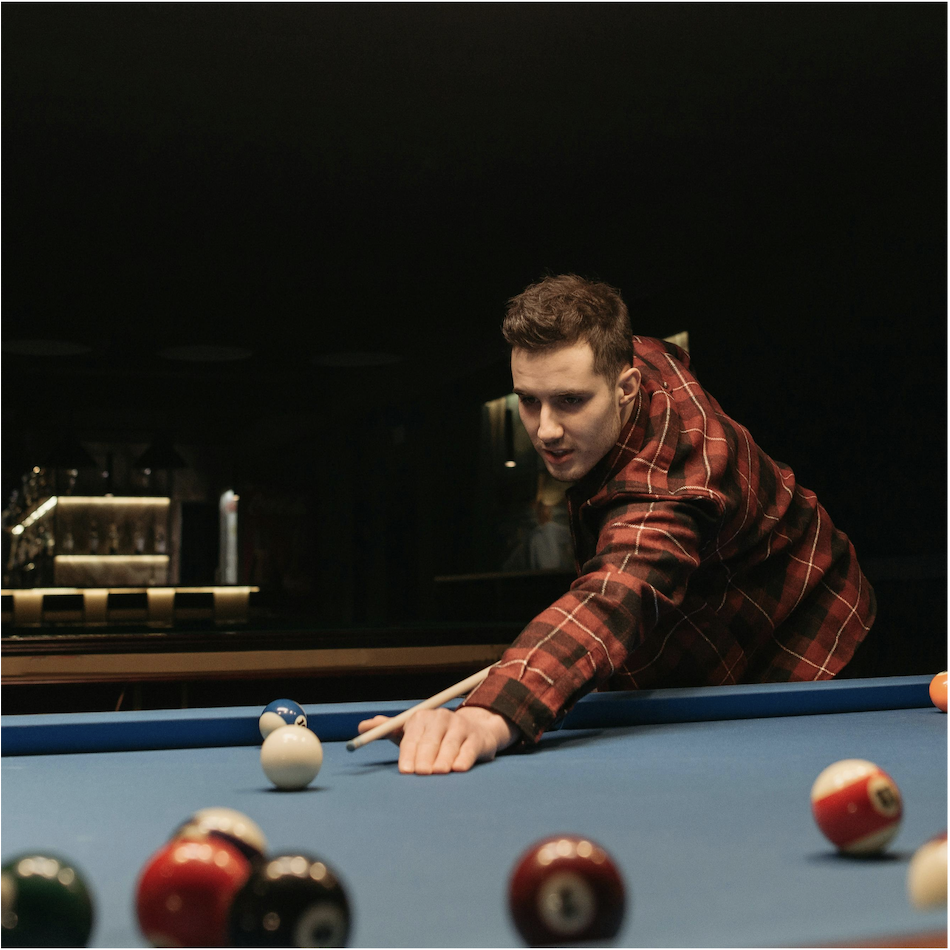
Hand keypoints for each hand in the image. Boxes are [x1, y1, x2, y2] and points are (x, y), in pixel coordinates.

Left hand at [356, 705, 517, 774]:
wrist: (474, 731)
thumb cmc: (435, 737)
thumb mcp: (411, 733)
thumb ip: (387, 730)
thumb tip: (362, 727)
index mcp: (422, 718)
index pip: (413, 737)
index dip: (408, 753)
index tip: (405, 769)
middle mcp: (441, 719)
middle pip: (431, 739)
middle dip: (425, 756)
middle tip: (421, 772)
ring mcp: (461, 727)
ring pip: (450, 743)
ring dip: (444, 758)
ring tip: (439, 772)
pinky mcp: (477, 739)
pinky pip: (469, 749)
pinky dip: (463, 758)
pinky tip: (458, 768)